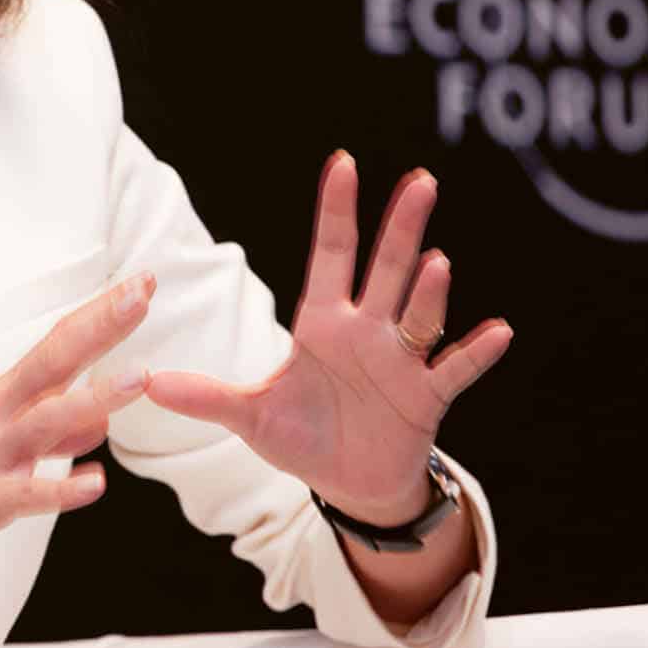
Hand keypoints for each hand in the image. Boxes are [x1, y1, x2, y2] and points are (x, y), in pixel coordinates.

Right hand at [0, 272, 158, 565]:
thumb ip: (52, 433)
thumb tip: (100, 422)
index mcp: (3, 399)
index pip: (59, 345)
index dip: (100, 316)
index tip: (138, 287)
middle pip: (55, 361)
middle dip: (100, 327)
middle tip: (139, 294)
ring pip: (45, 421)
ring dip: (93, 399)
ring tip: (136, 379)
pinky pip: (23, 494)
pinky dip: (58, 489)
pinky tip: (93, 485)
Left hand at [143, 152, 512, 522]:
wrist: (348, 484)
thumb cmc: (302, 437)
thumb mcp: (251, 416)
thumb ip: (207, 396)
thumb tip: (149, 383)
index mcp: (322, 324)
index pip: (331, 255)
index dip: (336, 211)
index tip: (344, 162)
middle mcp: (367, 331)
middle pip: (385, 270)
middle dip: (401, 228)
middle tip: (420, 182)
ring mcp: (401, 361)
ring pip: (419, 314)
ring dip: (430, 292)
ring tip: (438, 261)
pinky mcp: (426, 398)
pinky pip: (454, 370)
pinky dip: (475, 353)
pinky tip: (498, 330)